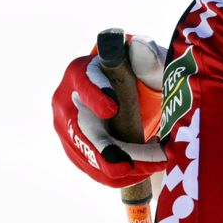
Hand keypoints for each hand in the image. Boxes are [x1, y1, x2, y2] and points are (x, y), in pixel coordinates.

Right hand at [52, 34, 166, 188]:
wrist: (126, 91)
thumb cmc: (137, 73)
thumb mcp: (146, 61)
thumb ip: (148, 56)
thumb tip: (140, 47)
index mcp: (80, 72)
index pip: (83, 82)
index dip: (95, 96)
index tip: (112, 108)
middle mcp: (66, 101)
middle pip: (80, 132)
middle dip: (108, 152)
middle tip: (132, 164)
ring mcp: (66, 130)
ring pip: (88, 159)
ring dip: (124, 168)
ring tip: (156, 163)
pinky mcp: (76, 151)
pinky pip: (96, 172)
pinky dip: (122, 175)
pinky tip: (147, 169)